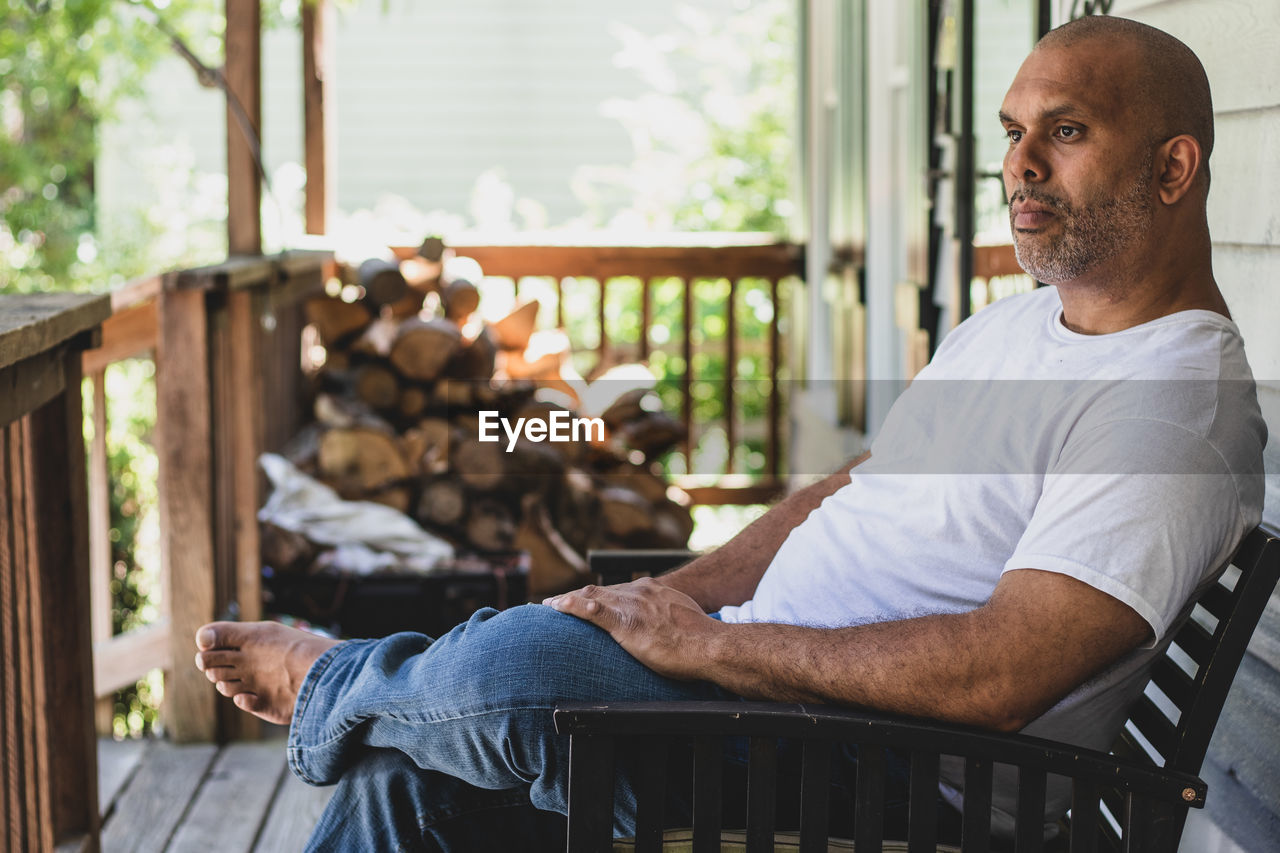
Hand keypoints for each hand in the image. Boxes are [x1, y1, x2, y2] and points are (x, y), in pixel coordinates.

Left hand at [544, 577, 723, 680]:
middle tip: (556, 602)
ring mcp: (631, 605)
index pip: (616, 589)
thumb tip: (665, 625)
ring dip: (567, 600)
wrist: (710, 645)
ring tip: (550, 605)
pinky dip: (573, 607)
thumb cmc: (701, 638)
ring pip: (590, 597)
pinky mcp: (625, 622)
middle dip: (575, 595)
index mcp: (652, 589)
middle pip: (599, 590)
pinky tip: (557, 607)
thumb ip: (667, 614)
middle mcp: (639, 591)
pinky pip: (592, 611)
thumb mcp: (682, 615)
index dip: (597, 595)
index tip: (583, 599)